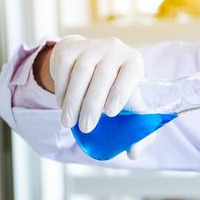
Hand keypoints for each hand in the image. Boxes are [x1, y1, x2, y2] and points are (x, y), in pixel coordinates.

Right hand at [48, 35, 154, 158]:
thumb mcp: (130, 105)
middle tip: (86, 128)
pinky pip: (64, 67)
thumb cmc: (115, 89)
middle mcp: (116, 49)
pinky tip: (61, 105)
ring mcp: (92, 45)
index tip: (110, 114)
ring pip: (81, 72)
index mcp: (134, 63)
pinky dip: (61, 88)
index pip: (131, 74)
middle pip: (103, 76)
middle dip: (92, 104)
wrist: (92, 62)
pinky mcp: (71, 46)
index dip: (121, 92)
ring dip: (73, 100)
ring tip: (69, 122)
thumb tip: (133, 154)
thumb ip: (138, 130)